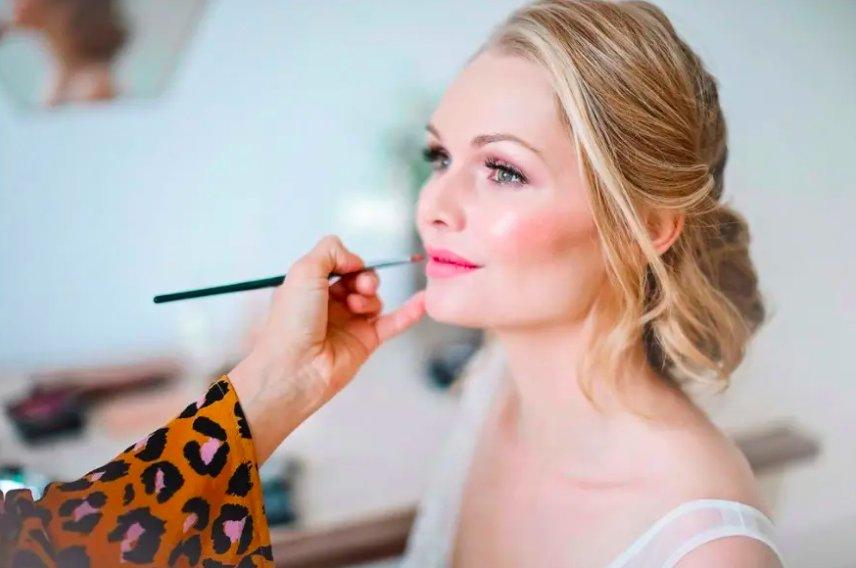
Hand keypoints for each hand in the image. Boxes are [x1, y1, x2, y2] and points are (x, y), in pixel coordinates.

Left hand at [229, 235, 425, 462]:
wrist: (295, 368)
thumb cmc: (292, 320)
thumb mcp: (303, 271)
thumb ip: (330, 251)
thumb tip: (355, 261)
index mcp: (311, 288)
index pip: (340, 265)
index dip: (349, 262)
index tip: (348, 266)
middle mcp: (330, 305)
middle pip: (360, 280)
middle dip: (364, 278)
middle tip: (360, 286)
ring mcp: (349, 324)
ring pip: (374, 299)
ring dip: (371, 297)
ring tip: (358, 307)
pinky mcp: (366, 342)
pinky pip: (393, 323)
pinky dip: (409, 312)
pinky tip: (422, 302)